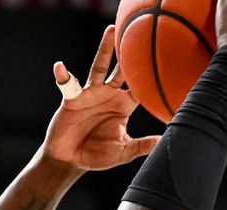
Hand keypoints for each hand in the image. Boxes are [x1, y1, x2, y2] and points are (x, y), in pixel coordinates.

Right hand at [41, 25, 160, 171]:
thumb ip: (141, 146)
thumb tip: (163, 141)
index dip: (151, 77)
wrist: (69, 160)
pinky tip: (60, 67)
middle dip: (130, 54)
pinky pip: (68, 85)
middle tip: (141, 34)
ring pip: (100, 67)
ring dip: (105, 50)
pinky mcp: (72, 99)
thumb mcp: (122, 152)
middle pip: (122, 70)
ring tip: (111, 31)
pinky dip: (63, 75)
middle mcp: (108, 94)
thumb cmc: (97, 155)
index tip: (165, 64)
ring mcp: (90, 94)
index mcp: (123, 105)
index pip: (140, 87)